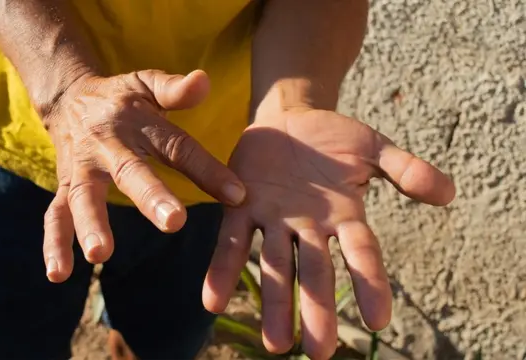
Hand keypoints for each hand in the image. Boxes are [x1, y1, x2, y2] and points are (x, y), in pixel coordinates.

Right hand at [42, 70, 245, 282]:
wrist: (68, 98)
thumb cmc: (120, 98)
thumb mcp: (147, 84)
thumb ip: (175, 89)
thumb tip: (204, 81)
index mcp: (137, 123)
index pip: (178, 147)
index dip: (208, 171)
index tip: (237, 196)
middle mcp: (108, 146)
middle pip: (130, 171)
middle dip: (151, 197)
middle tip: (174, 222)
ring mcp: (82, 169)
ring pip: (84, 197)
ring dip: (90, 225)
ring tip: (100, 254)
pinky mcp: (65, 187)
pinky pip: (55, 215)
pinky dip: (54, 244)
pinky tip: (58, 274)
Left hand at [202, 109, 454, 358]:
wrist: (288, 117)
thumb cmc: (333, 137)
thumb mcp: (372, 146)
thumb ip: (405, 168)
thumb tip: (448, 193)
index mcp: (345, 215)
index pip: (363, 255)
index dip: (371, 284)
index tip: (380, 321)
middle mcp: (309, 226)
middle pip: (316, 272)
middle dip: (317, 310)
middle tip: (318, 353)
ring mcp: (274, 219)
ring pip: (275, 265)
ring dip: (274, 303)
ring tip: (274, 344)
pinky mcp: (240, 206)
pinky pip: (231, 242)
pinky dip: (222, 270)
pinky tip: (211, 302)